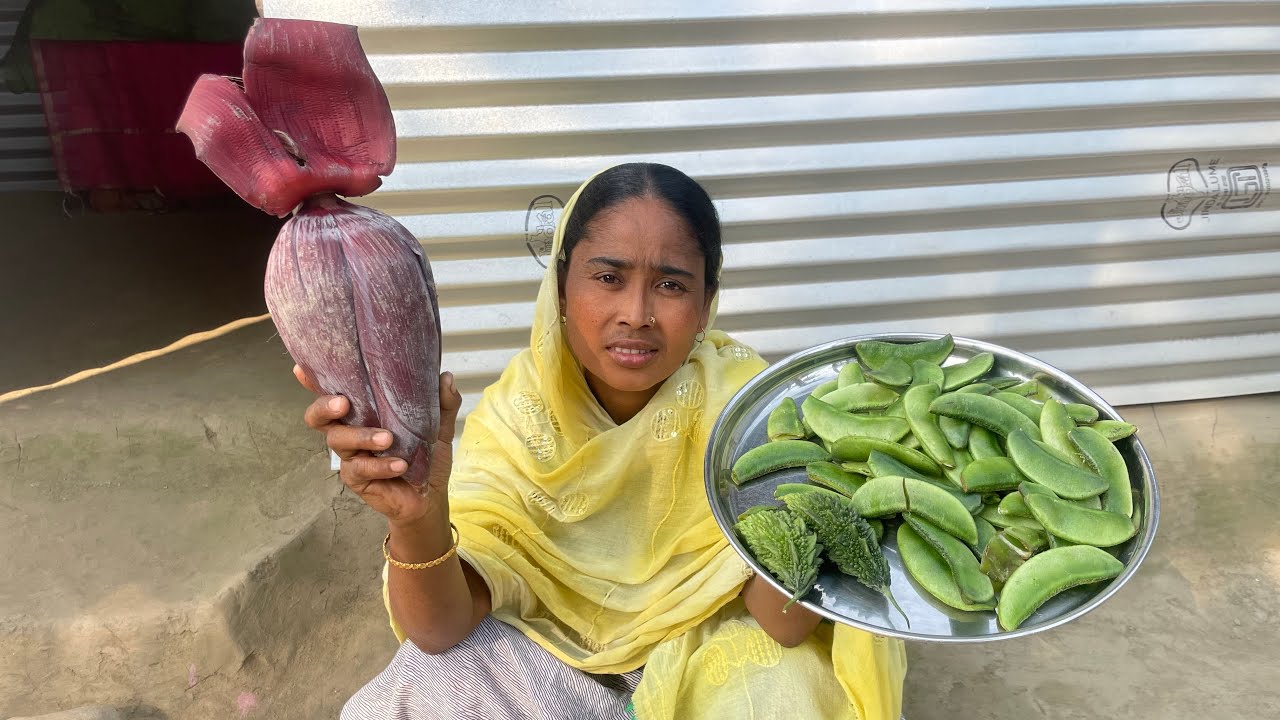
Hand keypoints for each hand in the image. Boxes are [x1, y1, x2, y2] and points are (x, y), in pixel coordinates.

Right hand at [295, 365, 461, 527]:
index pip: (335, 392)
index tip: (302, 368)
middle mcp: (350, 429)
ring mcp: (351, 455)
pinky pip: (360, 469)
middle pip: (319, 416)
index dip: (314, 382)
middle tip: (343, 403)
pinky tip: (400, 465)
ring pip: (337, 440)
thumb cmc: (427, 456)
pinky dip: (381, 465)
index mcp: (365, 411)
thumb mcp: (439, 426)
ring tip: (387, 439)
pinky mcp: (357, 478)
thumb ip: (442, 402)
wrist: (431, 496)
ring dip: (361, 436)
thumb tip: (445, 377)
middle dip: (324, 407)